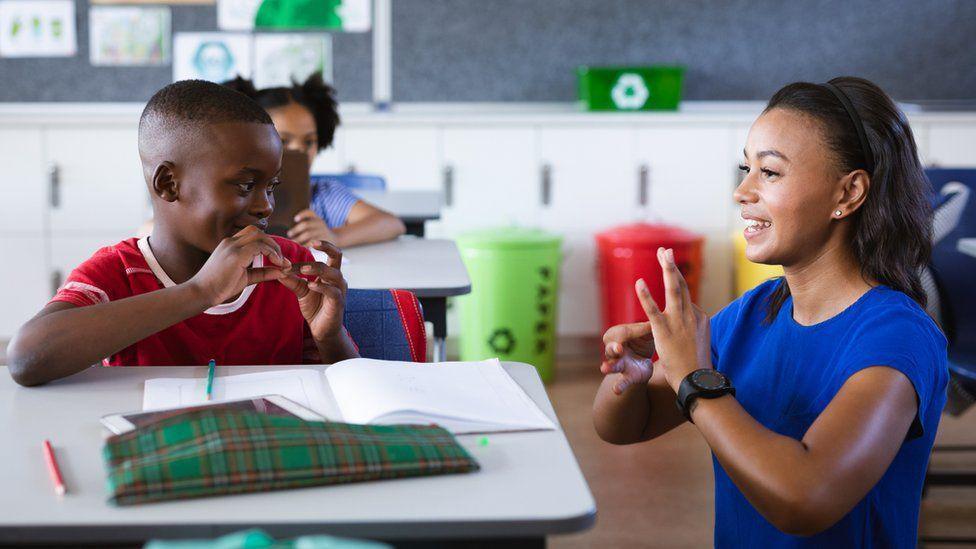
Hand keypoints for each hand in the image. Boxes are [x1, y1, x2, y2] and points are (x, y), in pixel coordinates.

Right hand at [188, 225, 290, 306]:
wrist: (201, 293)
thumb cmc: (221, 287)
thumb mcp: (246, 277)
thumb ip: (263, 272)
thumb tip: (282, 271)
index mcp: (230, 245)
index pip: (253, 235)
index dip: (268, 244)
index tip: (279, 260)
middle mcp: (231, 242)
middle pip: (257, 231)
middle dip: (273, 244)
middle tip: (282, 260)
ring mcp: (232, 246)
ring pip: (260, 235)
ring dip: (274, 247)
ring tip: (280, 262)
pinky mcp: (235, 255)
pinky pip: (259, 246)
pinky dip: (271, 253)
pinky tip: (276, 264)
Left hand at [278, 241, 346, 340]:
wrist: (322, 330)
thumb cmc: (315, 308)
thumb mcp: (301, 291)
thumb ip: (293, 280)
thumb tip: (278, 269)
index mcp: (330, 273)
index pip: (331, 253)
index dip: (322, 245)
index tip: (307, 241)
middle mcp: (338, 279)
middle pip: (338, 256)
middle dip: (326, 247)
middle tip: (312, 243)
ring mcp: (340, 290)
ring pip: (334, 273)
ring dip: (317, 268)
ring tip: (302, 268)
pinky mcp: (339, 302)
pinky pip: (333, 291)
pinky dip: (321, 287)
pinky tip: (311, 285)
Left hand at [288, 209, 338, 246]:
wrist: (336, 239)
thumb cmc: (320, 232)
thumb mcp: (316, 224)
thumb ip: (307, 224)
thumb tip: (290, 231)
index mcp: (318, 218)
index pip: (310, 213)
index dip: (302, 215)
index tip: (295, 219)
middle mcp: (321, 224)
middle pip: (306, 224)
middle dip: (296, 229)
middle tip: (289, 234)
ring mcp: (323, 232)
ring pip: (309, 234)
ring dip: (299, 238)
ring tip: (293, 242)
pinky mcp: (325, 240)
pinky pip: (313, 242)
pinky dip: (306, 244)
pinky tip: (301, 247)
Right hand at [599, 321, 655, 393]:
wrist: (644, 360)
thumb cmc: (642, 341)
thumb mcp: (646, 332)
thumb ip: (648, 328)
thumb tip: (657, 319)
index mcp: (616, 334)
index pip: (624, 332)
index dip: (635, 331)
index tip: (649, 327)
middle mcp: (613, 349)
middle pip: (611, 347)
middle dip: (614, 348)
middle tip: (618, 348)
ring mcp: (618, 363)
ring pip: (613, 364)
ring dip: (610, 366)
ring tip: (604, 368)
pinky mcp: (627, 376)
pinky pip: (621, 381)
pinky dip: (619, 386)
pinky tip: (616, 391)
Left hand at [636, 247, 712, 392]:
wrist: (697, 381)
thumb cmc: (695, 367)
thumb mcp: (698, 343)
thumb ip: (693, 330)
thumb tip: (690, 325)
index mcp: (700, 318)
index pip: (686, 298)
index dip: (676, 283)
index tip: (668, 268)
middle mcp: (692, 316)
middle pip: (682, 286)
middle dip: (672, 267)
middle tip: (666, 251)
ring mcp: (679, 322)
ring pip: (673, 290)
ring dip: (667, 270)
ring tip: (662, 253)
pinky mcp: (665, 331)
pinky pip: (653, 310)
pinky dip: (645, 296)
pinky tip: (639, 282)